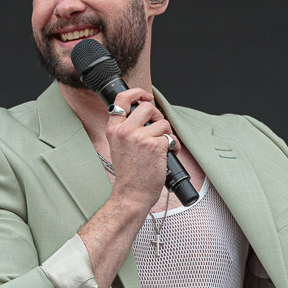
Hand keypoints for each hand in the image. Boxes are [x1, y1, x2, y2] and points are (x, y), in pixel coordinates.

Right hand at [105, 88, 177, 210]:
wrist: (131, 193)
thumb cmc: (128, 173)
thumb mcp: (118, 146)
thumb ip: (126, 129)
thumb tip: (144, 114)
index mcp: (113, 129)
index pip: (122, 99)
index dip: (137, 93)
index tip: (146, 97)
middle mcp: (125, 131)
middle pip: (147, 107)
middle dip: (158, 115)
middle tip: (159, 126)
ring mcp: (140, 138)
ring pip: (162, 122)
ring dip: (167, 133)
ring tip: (163, 145)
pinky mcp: (155, 146)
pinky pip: (170, 137)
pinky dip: (173, 146)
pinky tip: (168, 154)